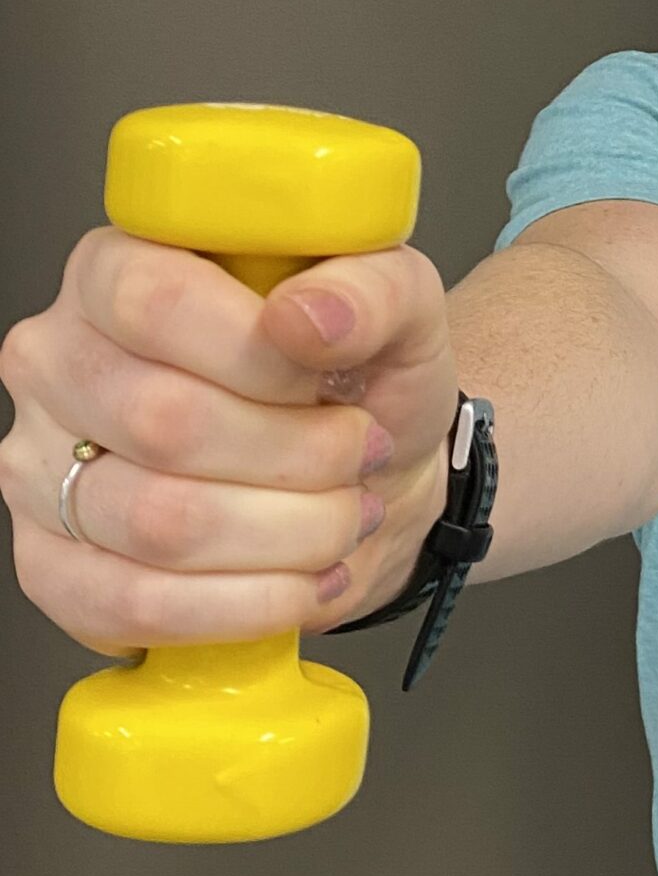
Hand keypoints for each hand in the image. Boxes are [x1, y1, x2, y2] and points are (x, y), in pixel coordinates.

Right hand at [0, 226, 459, 655]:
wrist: (359, 472)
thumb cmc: (358, 375)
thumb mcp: (400, 308)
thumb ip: (371, 292)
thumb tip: (303, 317)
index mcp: (119, 270)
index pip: (155, 304)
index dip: (257, 358)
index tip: (324, 384)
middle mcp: (58, 361)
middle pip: (163, 422)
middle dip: (296, 455)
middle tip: (359, 455)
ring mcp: (38, 468)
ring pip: (157, 522)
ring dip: (287, 533)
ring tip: (345, 516)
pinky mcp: (51, 565)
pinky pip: (134, 604)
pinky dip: (247, 605)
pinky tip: (306, 580)